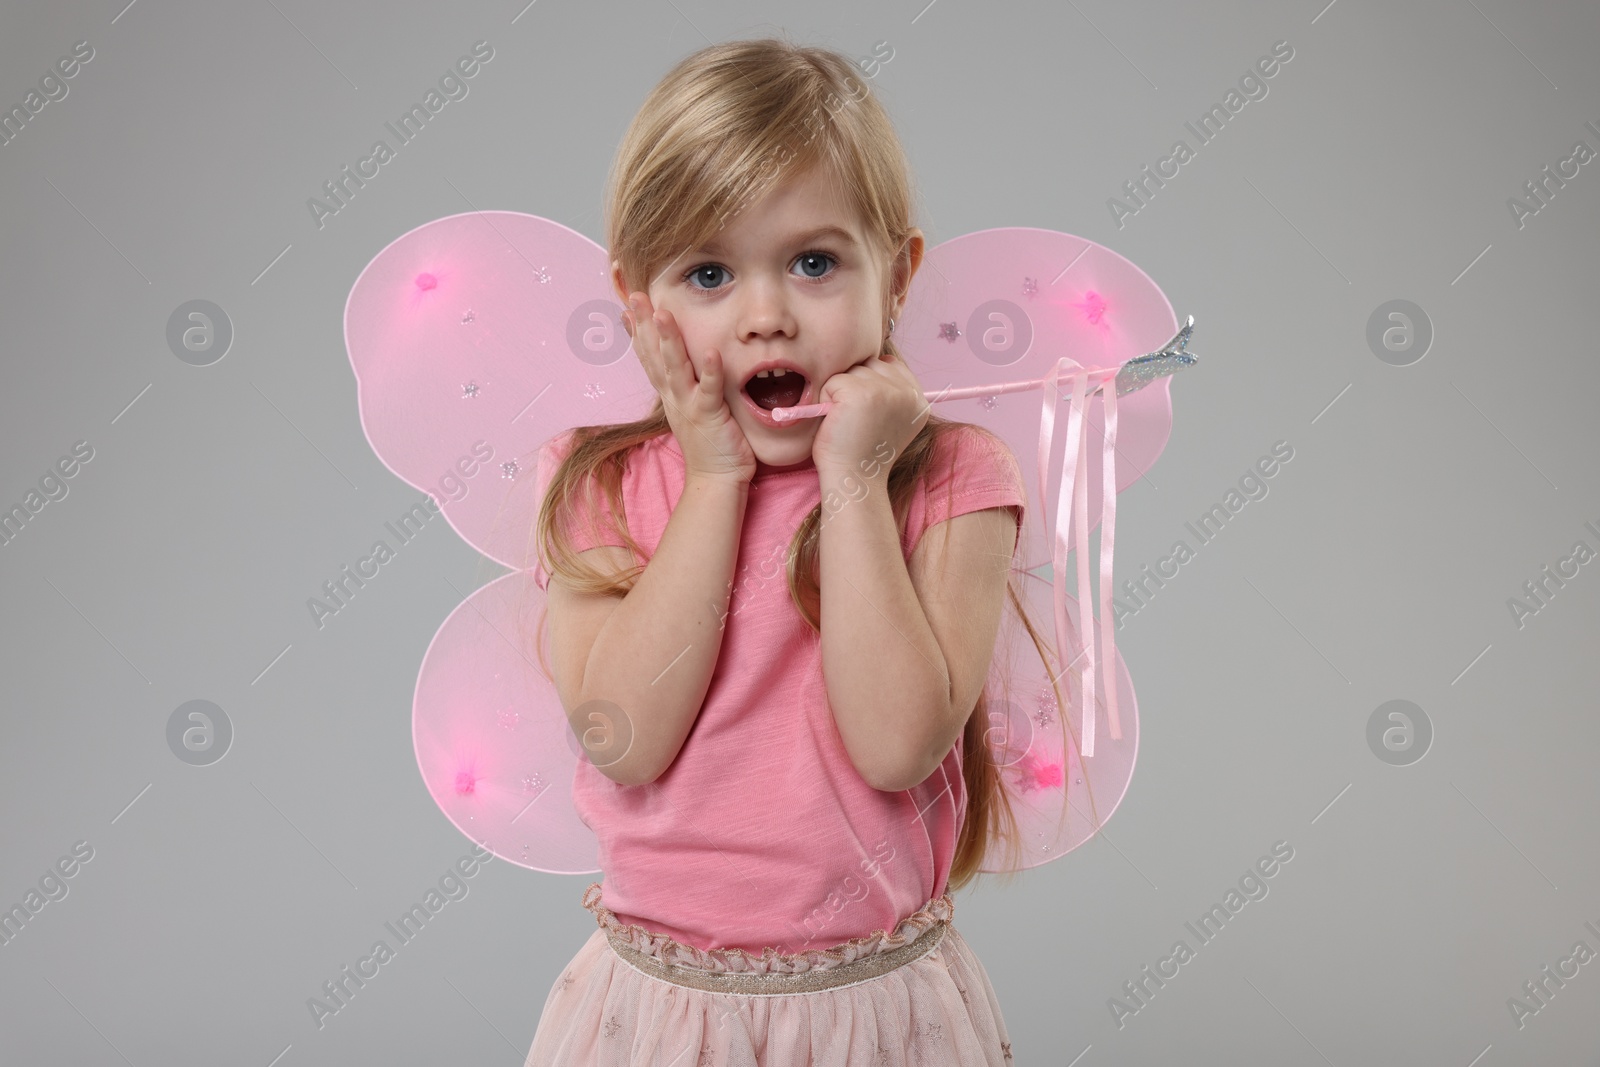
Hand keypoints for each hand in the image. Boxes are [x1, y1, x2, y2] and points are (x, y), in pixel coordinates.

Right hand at [624, 291, 755, 483]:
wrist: (716, 480)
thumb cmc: (709, 443)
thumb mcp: (691, 407)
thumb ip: (685, 384)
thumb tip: (679, 365)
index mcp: (670, 392)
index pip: (648, 356)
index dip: (637, 330)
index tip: (627, 304)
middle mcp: (674, 396)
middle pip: (654, 355)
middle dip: (644, 324)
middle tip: (635, 295)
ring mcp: (689, 406)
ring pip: (675, 368)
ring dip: (668, 340)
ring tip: (662, 313)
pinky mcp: (709, 416)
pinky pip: (710, 391)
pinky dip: (711, 372)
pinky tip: (712, 352)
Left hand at [810, 350, 928, 477]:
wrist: (853, 479)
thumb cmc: (862, 452)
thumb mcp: (891, 421)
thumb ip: (893, 394)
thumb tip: (881, 364)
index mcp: (919, 401)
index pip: (891, 366)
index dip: (872, 383)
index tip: (867, 411)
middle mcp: (908, 394)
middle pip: (871, 363)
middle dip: (856, 385)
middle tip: (856, 419)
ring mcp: (885, 391)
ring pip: (852, 370)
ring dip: (841, 392)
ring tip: (847, 420)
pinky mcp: (860, 392)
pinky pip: (834, 381)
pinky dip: (827, 399)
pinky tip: (837, 421)